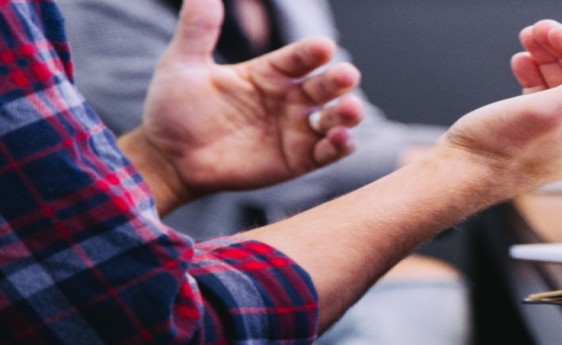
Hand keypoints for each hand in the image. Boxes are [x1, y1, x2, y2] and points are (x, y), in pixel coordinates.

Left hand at [120, 0, 362, 212]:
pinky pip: (328, 152)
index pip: (300, 57)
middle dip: (339, 80)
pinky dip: (341, 145)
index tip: (324, 47)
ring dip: (348, 113)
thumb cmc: (174, 110)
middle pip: (326, 85)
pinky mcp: (298, 160)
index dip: (313, 52)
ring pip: (335, 117)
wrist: (167, 159)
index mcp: (269, 72)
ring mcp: (296, 130)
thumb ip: (198, 28)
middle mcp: (289, 98)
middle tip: (346, 76)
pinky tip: (340, 138)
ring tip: (350, 109)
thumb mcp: (182, 64)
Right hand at [433, 20, 561, 193]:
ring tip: (527, 43)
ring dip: (550, 56)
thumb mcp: (552, 109)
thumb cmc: (502, 152)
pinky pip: (556, 92)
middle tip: (537, 31)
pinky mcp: (554, 130)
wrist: (462, 176)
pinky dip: (540, 73)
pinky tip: (522, 63)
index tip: (556, 34)